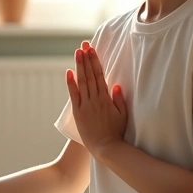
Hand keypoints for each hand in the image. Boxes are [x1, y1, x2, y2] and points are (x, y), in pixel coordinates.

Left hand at [66, 41, 126, 156]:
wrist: (106, 147)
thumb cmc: (116, 132)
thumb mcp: (123, 115)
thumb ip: (119, 100)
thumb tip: (117, 85)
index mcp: (106, 98)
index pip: (100, 75)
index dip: (95, 61)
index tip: (92, 50)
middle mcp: (95, 99)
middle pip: (90, 75)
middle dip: (87, 59)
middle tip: (84, 45)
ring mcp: (85, 105)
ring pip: (82, 82)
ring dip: (79, 66)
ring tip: (77, 52)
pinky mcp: (78, 112)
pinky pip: (73, 95)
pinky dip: (70, 83)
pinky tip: (68, 72)